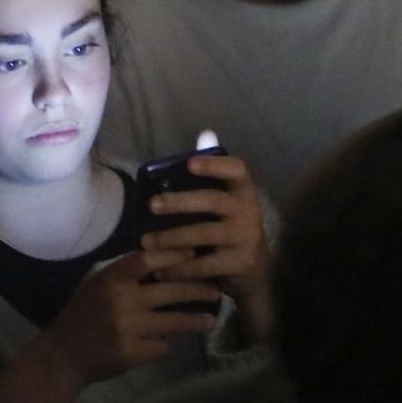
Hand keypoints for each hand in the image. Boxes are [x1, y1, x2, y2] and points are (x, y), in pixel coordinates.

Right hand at [38, 248, 220, 383]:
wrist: (63, 355)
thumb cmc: (82, 312)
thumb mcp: (95, 282)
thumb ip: (123, 270)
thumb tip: (161, 256)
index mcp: (110, 279)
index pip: (148, 260)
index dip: (174, 255)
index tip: (194, 255)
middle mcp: (120, 301)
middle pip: (170, 290)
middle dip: (198, 289)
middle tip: (216, 290)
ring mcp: (127, 329)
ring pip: (173, 322)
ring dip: (196, 321)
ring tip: (212, 320)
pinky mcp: (132, 354)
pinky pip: (162, 346)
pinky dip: (167, 344)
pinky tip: (172, 342)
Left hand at [138, 152, 273, 333]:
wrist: (256, 270)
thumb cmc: (231, 227)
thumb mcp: (227, 199)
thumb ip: (214, 170)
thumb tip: (205, 131)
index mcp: (244, 192)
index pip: (237, 170)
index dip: (214, 165)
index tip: (190, 164)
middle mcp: (249, 211)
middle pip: (213, 200)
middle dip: (179, 202)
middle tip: (151, 205)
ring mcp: (246, 238)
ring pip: (204, 234)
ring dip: (171, 238)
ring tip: (145, 242)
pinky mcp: (240, 263)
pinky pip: (205, 265)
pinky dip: (180, 268)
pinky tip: (159, 270)